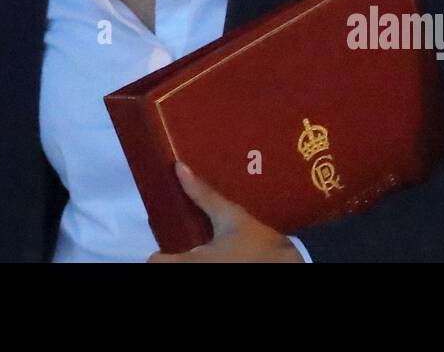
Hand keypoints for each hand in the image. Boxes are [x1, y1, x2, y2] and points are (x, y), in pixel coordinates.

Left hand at [147, 161, 306, 262]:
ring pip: (184, 268)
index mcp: (194, 262)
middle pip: (167, 267)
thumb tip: (179, 168)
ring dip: (184, 258)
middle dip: (170, 256)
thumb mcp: (231, 216)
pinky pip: (200, 267)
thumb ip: (204, 195)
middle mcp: (197, 272)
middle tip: (178, 240)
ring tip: (192, 244)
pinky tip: (208, 253)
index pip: (155, 263)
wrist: (288, 265)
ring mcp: (208, 275)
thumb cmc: (258, 242)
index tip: (163, 241)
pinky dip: (199, 261)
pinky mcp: (220, 274)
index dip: (156, 254)